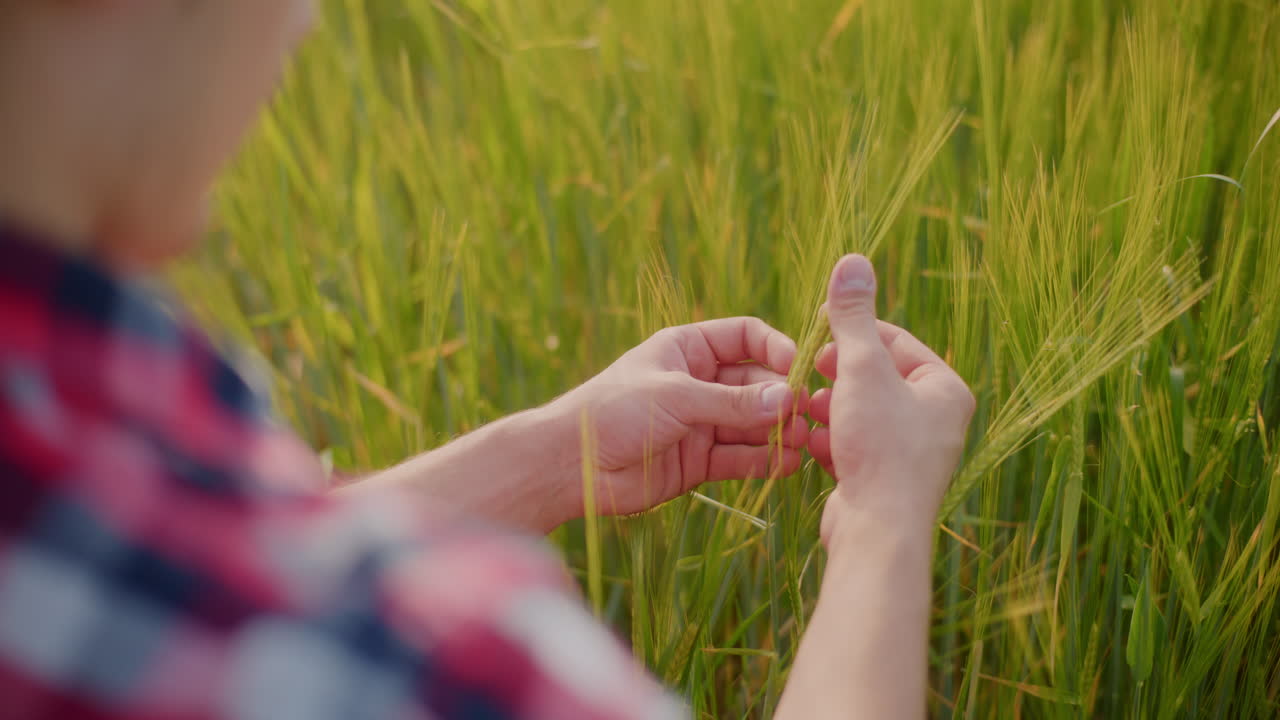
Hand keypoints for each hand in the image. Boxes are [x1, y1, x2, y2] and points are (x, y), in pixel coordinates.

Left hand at [549, 318, 808, 517]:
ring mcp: (700, 423)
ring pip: (752, 424)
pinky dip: (763, 461)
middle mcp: (698, 383)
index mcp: (687, 348)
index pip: (745, 337)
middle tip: (804, 415)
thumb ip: (731, 403)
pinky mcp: (698, 461)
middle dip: (781, 398)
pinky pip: (739, 457)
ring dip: (778, 433)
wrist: (570, 465)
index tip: (797, 368)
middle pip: (756, 384)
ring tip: (804, 443)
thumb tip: (786, 401)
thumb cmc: (610, 411)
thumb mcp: (674, 396)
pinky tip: (786, 465)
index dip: (774, 348)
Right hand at [806, 255, 974, 545]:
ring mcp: (912, 454)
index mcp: (945, 390)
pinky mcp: (885, 482)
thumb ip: (852, 317)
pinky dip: (830, 440)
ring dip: (828, 406)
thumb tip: (852, 261)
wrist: (878, 532)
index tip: (814, 329)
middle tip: (806, 371)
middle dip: (836, 373)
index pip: (895, 341)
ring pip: (861, 413)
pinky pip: (855, 446)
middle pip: (877, 378)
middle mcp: (936, 421)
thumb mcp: (860, 369)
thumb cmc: (879, 447)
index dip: (852, 331)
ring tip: (803, 405)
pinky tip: (808, 441)